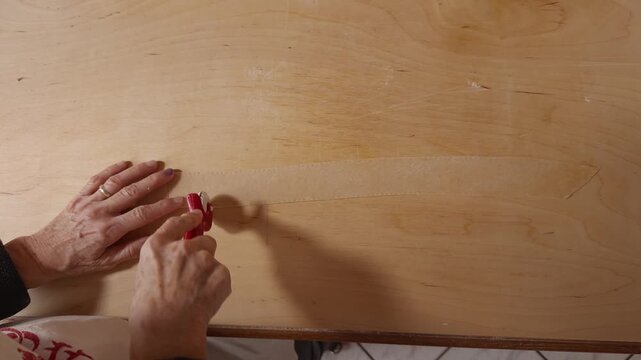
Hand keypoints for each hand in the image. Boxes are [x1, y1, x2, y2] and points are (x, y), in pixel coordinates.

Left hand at [5, 160, 183, 287]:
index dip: (164, 207)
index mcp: (109, 231)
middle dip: (155, 181)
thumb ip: (131, 250)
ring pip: (117, 182)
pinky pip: (97, 179)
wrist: (44, 253)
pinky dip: (112, 169)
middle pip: (133, 192)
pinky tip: (126, 163)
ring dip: (138, 171)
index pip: (143, 215)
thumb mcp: (106, 262)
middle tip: (171, 173)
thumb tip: (156, 239)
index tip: (180, 201)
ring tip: (155, 164)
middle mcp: (101, 212)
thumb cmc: (77, 261)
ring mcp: (90, 202)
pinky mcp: (80, 196)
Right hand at [129, 211, 230, 359]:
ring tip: (195, 291)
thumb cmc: (149, 309)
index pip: (178, 223)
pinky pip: (221, 275)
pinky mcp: (220, 273)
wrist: (165, 329)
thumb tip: (175, 256)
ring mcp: (203, 259)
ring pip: (212, 258)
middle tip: (193, 274)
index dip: (189, 219)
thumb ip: (162, 258)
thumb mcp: (145, 274)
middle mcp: (182, 247)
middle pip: (203, 241)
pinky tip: (203, 298)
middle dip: (201, 253)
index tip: (196, 215)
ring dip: (208, 271)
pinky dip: (216, 285)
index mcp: (158, 246)